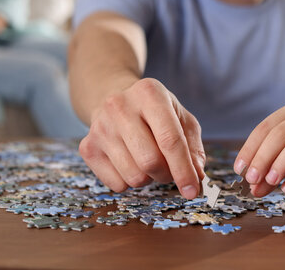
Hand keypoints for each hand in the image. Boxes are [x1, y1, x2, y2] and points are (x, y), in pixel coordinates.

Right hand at [78, 78, 205, 198]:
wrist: (113, 99)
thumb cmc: (155, 113)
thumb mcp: (181, 119)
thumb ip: (193, 147)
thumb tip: (196, 177)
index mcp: (150, 93)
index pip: (170, 140)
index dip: (184, 170)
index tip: (193, 191)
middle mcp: (120, 106)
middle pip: (150, 162)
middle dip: (167, 175)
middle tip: (170, 170)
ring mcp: (100, 127)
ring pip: (134, 176)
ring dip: (149, 179)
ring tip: (149, 161)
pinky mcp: (87, 147)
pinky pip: (116, 184)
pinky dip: (130, 182)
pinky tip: (130, 162)